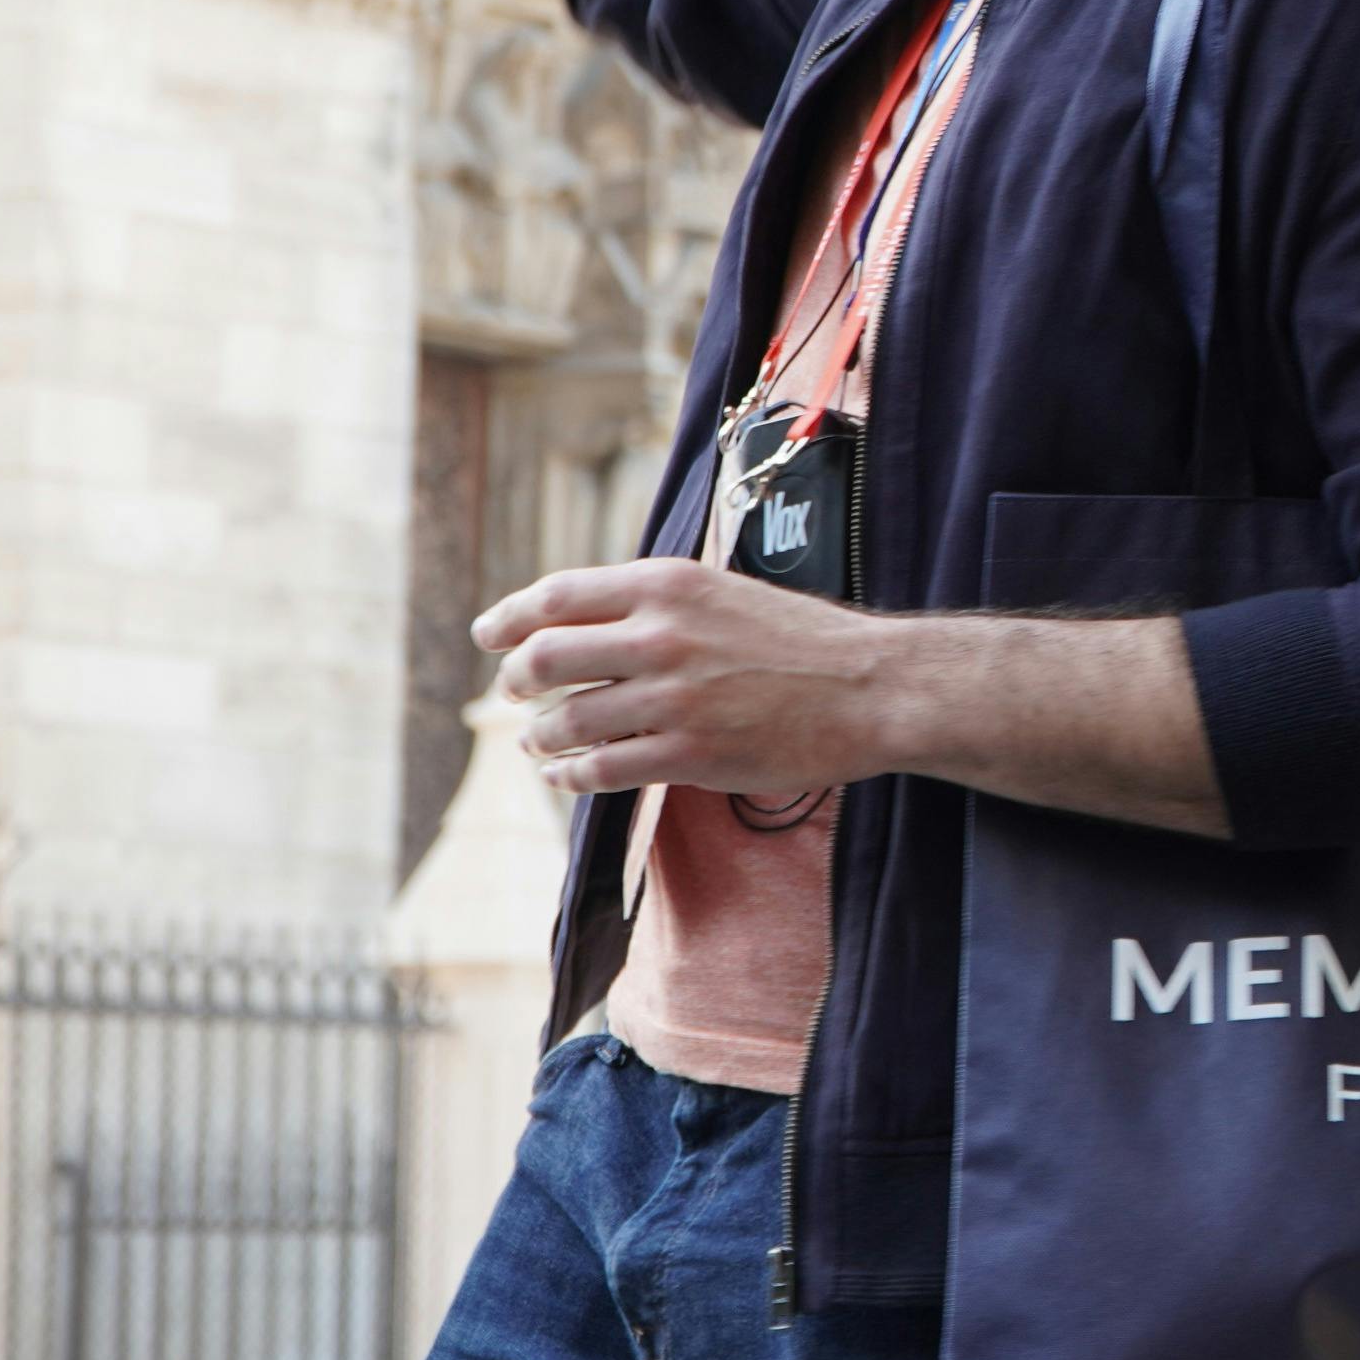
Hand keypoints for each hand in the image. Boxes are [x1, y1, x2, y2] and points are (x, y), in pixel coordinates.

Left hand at [477, 555, 896, 796]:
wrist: (870, 688)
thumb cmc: (802, 640)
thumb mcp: (723, 594)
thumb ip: (657, 603)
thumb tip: (584, 622)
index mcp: (669, 584)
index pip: (557, 594)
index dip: (509, 617)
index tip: (489, 635)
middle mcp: (661, 635)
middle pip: (545, 657)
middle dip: (517, 680)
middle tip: (516, 693)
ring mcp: (673, 697)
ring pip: (566, 721)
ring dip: (542, 736)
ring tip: (542, 742)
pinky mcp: (689, 752)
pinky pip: (600, 769)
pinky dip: (571, 775)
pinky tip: (569, 774)